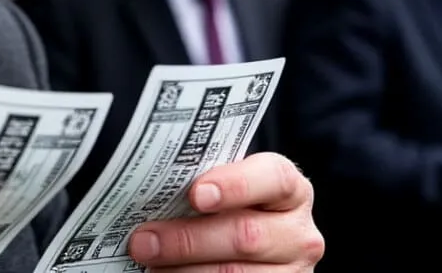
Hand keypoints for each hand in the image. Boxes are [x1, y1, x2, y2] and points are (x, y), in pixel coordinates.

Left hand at [128, 153, 323, 271]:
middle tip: (143, 240)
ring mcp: (292, 272)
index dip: (235, 185)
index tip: (196, 194)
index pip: (273, 178)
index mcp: (290, 190)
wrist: (255, 242)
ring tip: (148, 262)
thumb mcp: (228, 189)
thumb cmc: (231, 207)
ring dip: (183, 270)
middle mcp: (298, 233)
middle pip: (245, 236)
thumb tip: (151, 188)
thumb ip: (206, 184)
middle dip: (187, 239)